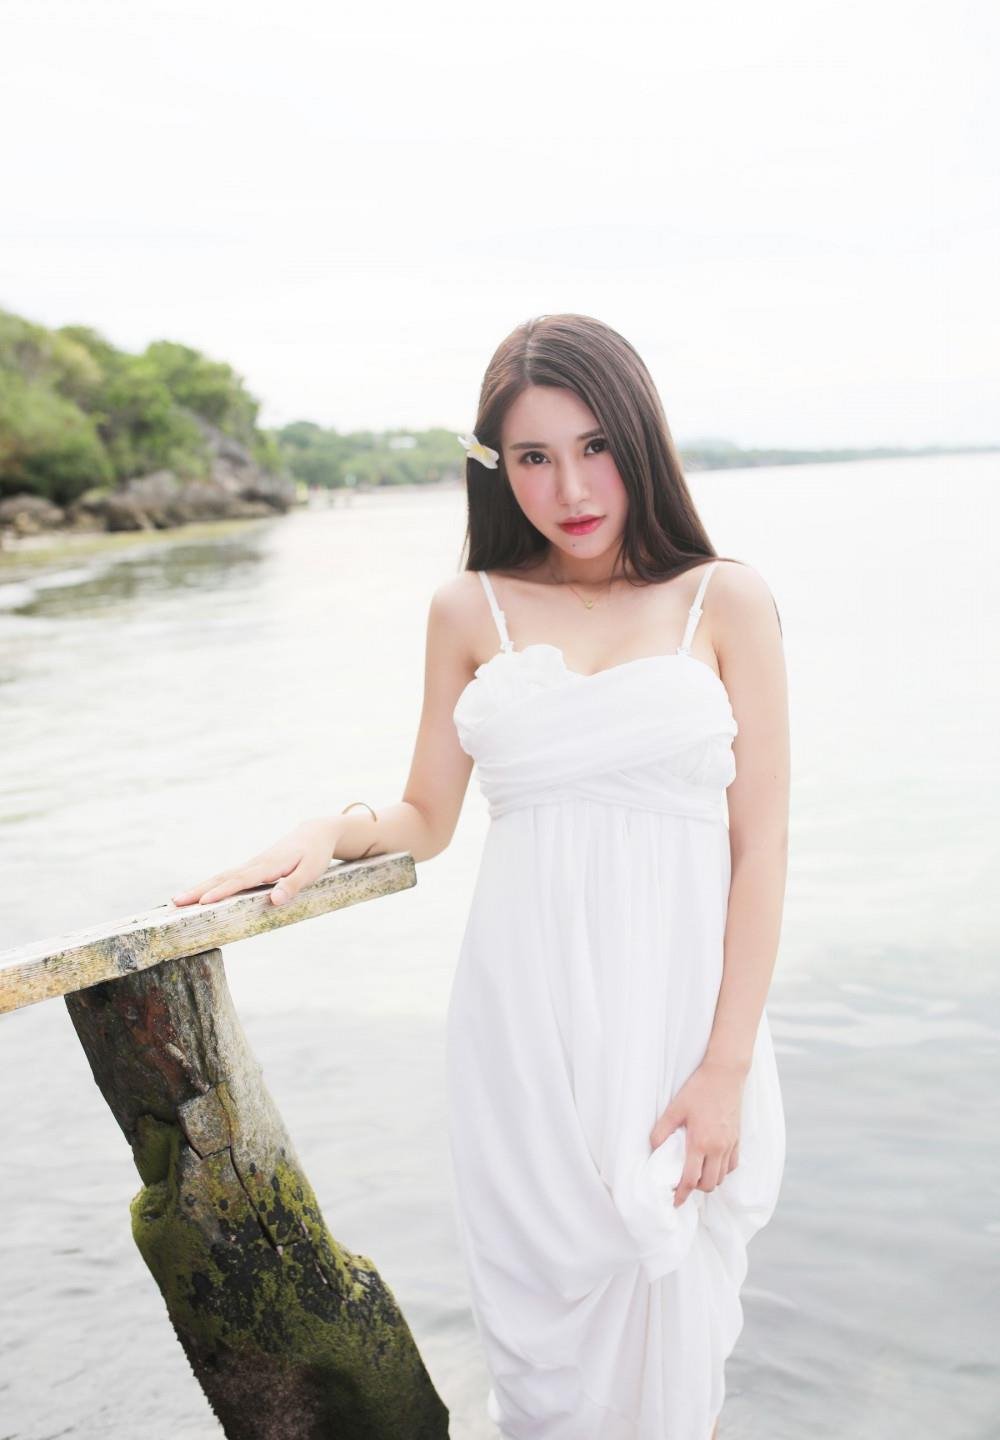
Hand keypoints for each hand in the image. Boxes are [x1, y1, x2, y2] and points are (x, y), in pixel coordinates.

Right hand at [170, 816, 341, 908]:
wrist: (314, 833)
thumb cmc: (314, 854)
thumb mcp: (310, 871)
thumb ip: (293, 885)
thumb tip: (274, 901)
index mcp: (268, 866)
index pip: (241, 880)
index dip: (222, 891)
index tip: (203, 901)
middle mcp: (255, 864)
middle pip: (223, 878)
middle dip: (199, 890)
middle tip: (176, 902)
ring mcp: (251, 865)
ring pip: (222, 877)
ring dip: (200, 888)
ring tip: (177, 900)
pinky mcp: (252, 868)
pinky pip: (228, 878)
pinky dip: (211, 885)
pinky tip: (200, 895)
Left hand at [650, 1058, 745, 1206]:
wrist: (725, 1074)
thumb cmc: (699, 1089)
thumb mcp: (675, 1108)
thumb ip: (662, 1130)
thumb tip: (653, 1148)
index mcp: (700, 1142)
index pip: (691, 1179)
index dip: (681, 1194)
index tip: (675, 1202)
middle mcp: (718, 1148)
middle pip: (709, 1184)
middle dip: (695, 1189)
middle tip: (683, 1184)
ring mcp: (730, 1144)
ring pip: (722, 1177)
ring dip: (709, 1180)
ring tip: (696, 1173)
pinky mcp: (737, 1139)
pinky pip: (732, 1165)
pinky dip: (722, 1171)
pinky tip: (713, 1164)